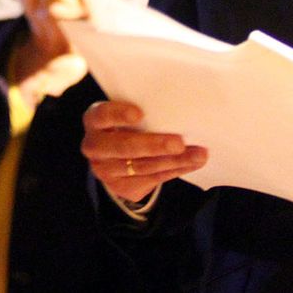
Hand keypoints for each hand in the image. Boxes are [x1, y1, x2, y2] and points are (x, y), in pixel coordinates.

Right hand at [81, 100, 207, 203]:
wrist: (115, 156)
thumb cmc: (127, 124)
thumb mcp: (125, 113)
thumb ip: (143, 111)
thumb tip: (179, 106)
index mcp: (94, 120)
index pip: (102, 115)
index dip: (119, 114)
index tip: (139, 113)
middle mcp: (95, 146)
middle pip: (124, 147)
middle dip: (154, 145)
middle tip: (178, 143)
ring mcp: (106, 170)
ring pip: (142, 166)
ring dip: (173, 161)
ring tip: (198, 154)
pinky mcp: (121, 187)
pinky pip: (152, 179)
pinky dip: (176, 170)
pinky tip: (192, 162)